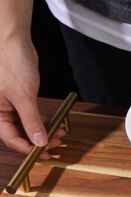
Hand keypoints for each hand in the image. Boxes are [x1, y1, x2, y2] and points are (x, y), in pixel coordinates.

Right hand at [0, 35, 64, 157]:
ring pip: (28, 127)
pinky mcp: (21, 101)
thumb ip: (32, 121)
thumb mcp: (23, 96)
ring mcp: (11, 107)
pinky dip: (44, 121)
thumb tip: (39, 142)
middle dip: (39, 141)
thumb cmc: (11, 64)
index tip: (44, 153)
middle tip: (56, 145)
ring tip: (60, 135)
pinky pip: (33, 117)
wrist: (14, 43)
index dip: (27, 148)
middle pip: (20, 135)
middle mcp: (1, 112)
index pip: (10, 139)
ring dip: (44, 132)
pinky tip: (57, 124)